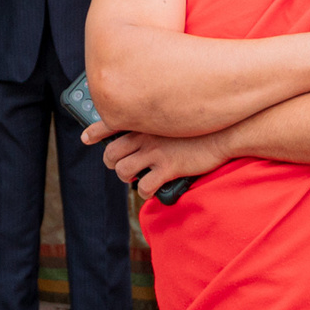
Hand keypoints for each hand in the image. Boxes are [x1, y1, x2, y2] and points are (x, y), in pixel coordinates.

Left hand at [82, 122, 233, 197]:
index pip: (110, 123)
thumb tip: (146, 136)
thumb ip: (157, 124)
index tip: (86, 137)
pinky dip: (144, 191)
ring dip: (126, 177)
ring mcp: (155, 151)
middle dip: (111, 163)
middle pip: (111, 152)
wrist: (223, 133)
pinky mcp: (168, 168)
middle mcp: (145, 134)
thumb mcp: (174, 118)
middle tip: (120, 167)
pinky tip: (151, 189)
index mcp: (144, 121)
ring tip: (135, 178)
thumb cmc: (201, 127)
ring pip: (123, 170)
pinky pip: (145, 185)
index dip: (94, 132)